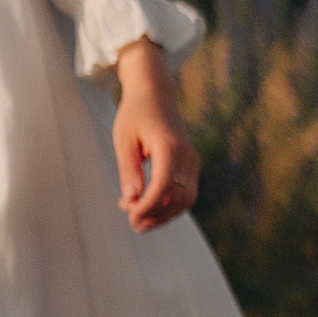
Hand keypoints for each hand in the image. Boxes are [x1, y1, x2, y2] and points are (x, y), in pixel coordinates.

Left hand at [113, 39, 198, 229]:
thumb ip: (129, 170)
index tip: (131, 217)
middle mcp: (187, 156)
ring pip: (186, 200)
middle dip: (156, 216)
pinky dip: (169, 206)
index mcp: (169, 146)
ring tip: (139, 218)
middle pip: (178, 198)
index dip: (149, 206)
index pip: (164, 186)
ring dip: (164, 215)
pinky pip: (186, 193)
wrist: (155, 94)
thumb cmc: (136, 114)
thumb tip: (131, 199)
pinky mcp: (192, 165)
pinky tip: (149, 207)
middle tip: (132, 222)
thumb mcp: (124, 140)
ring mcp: (193, 161)